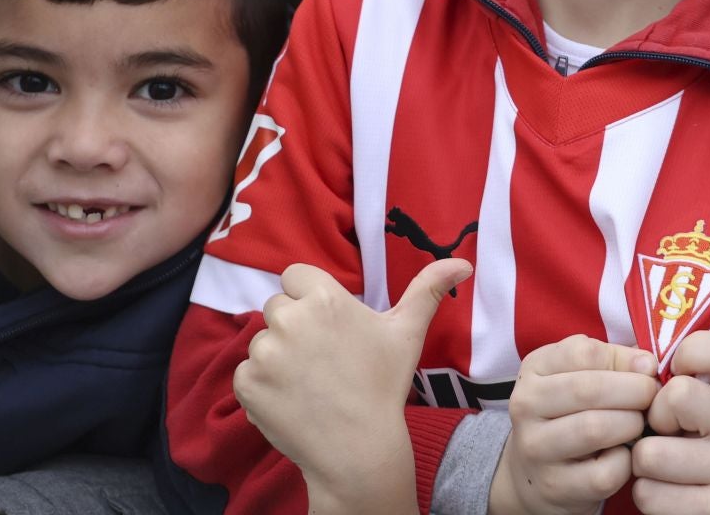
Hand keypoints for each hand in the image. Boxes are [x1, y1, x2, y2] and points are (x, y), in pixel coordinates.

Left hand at [235, 258, 470, 512]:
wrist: (358, 448)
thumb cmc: (384, 385)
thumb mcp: (407, 332)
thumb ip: (429, 288)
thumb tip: (463, 261)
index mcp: (323, 298)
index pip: (295, 276)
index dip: (310, 299)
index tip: (328, 326)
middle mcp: (288, 319)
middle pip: (277, 307)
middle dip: (294, 326)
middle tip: (323, 359)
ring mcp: (263, 353)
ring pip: (261, 340)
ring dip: (278, 356)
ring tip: (310, 382)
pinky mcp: (246, 383)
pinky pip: (246, 372)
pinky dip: (263, 385)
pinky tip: (292, 400)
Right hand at [490, 336, 659, 514]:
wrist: (535, 474)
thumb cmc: (570, 414)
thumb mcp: (581, 376)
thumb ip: (614, 361)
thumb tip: (648, 363)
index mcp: (534, 369)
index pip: (583, 352)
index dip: (625, 359)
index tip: (648, 370)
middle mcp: (526, 405)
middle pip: (589, 390)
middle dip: (635, 391)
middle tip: (652, 398)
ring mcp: (536, 448)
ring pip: (594, 429)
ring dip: (630, 424)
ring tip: (638, 425)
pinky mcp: (554, 486)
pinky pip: (604, 473)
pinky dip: (625, 463)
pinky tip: (623, 455)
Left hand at [631, 332, 709, 514]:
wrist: (709, 505)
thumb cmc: (687, 438)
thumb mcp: (692, 397)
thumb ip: (672, 368)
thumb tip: (638, 359)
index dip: (688, 355)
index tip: (677, 374)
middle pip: (677, 395)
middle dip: (653, 416)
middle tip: (665, 431)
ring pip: (651, 453)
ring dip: (642, 460)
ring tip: (663, 463)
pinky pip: (648, 492)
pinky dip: (646, 493)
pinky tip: (666, 491)